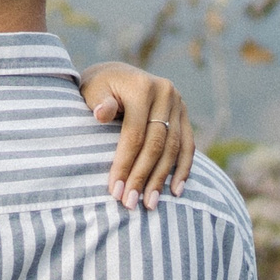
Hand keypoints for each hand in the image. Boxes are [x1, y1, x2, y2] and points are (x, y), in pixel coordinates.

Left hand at [77, 63, 196, 209]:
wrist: (116, 75)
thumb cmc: (98, 88)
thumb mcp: (91, 90)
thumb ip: (98, 101)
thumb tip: (102, 113)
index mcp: (142, 86)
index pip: (135, 134)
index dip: (125, 164)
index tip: (115, 191)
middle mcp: (166, 93)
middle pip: (156, 144)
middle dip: (143, 177)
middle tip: (131, 204)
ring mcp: (179, 103)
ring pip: (173, 148)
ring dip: (162, 179)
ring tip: (150, 204)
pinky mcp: (185, 114)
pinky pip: (188, 145)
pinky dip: (183, 169)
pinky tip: (175, 191)